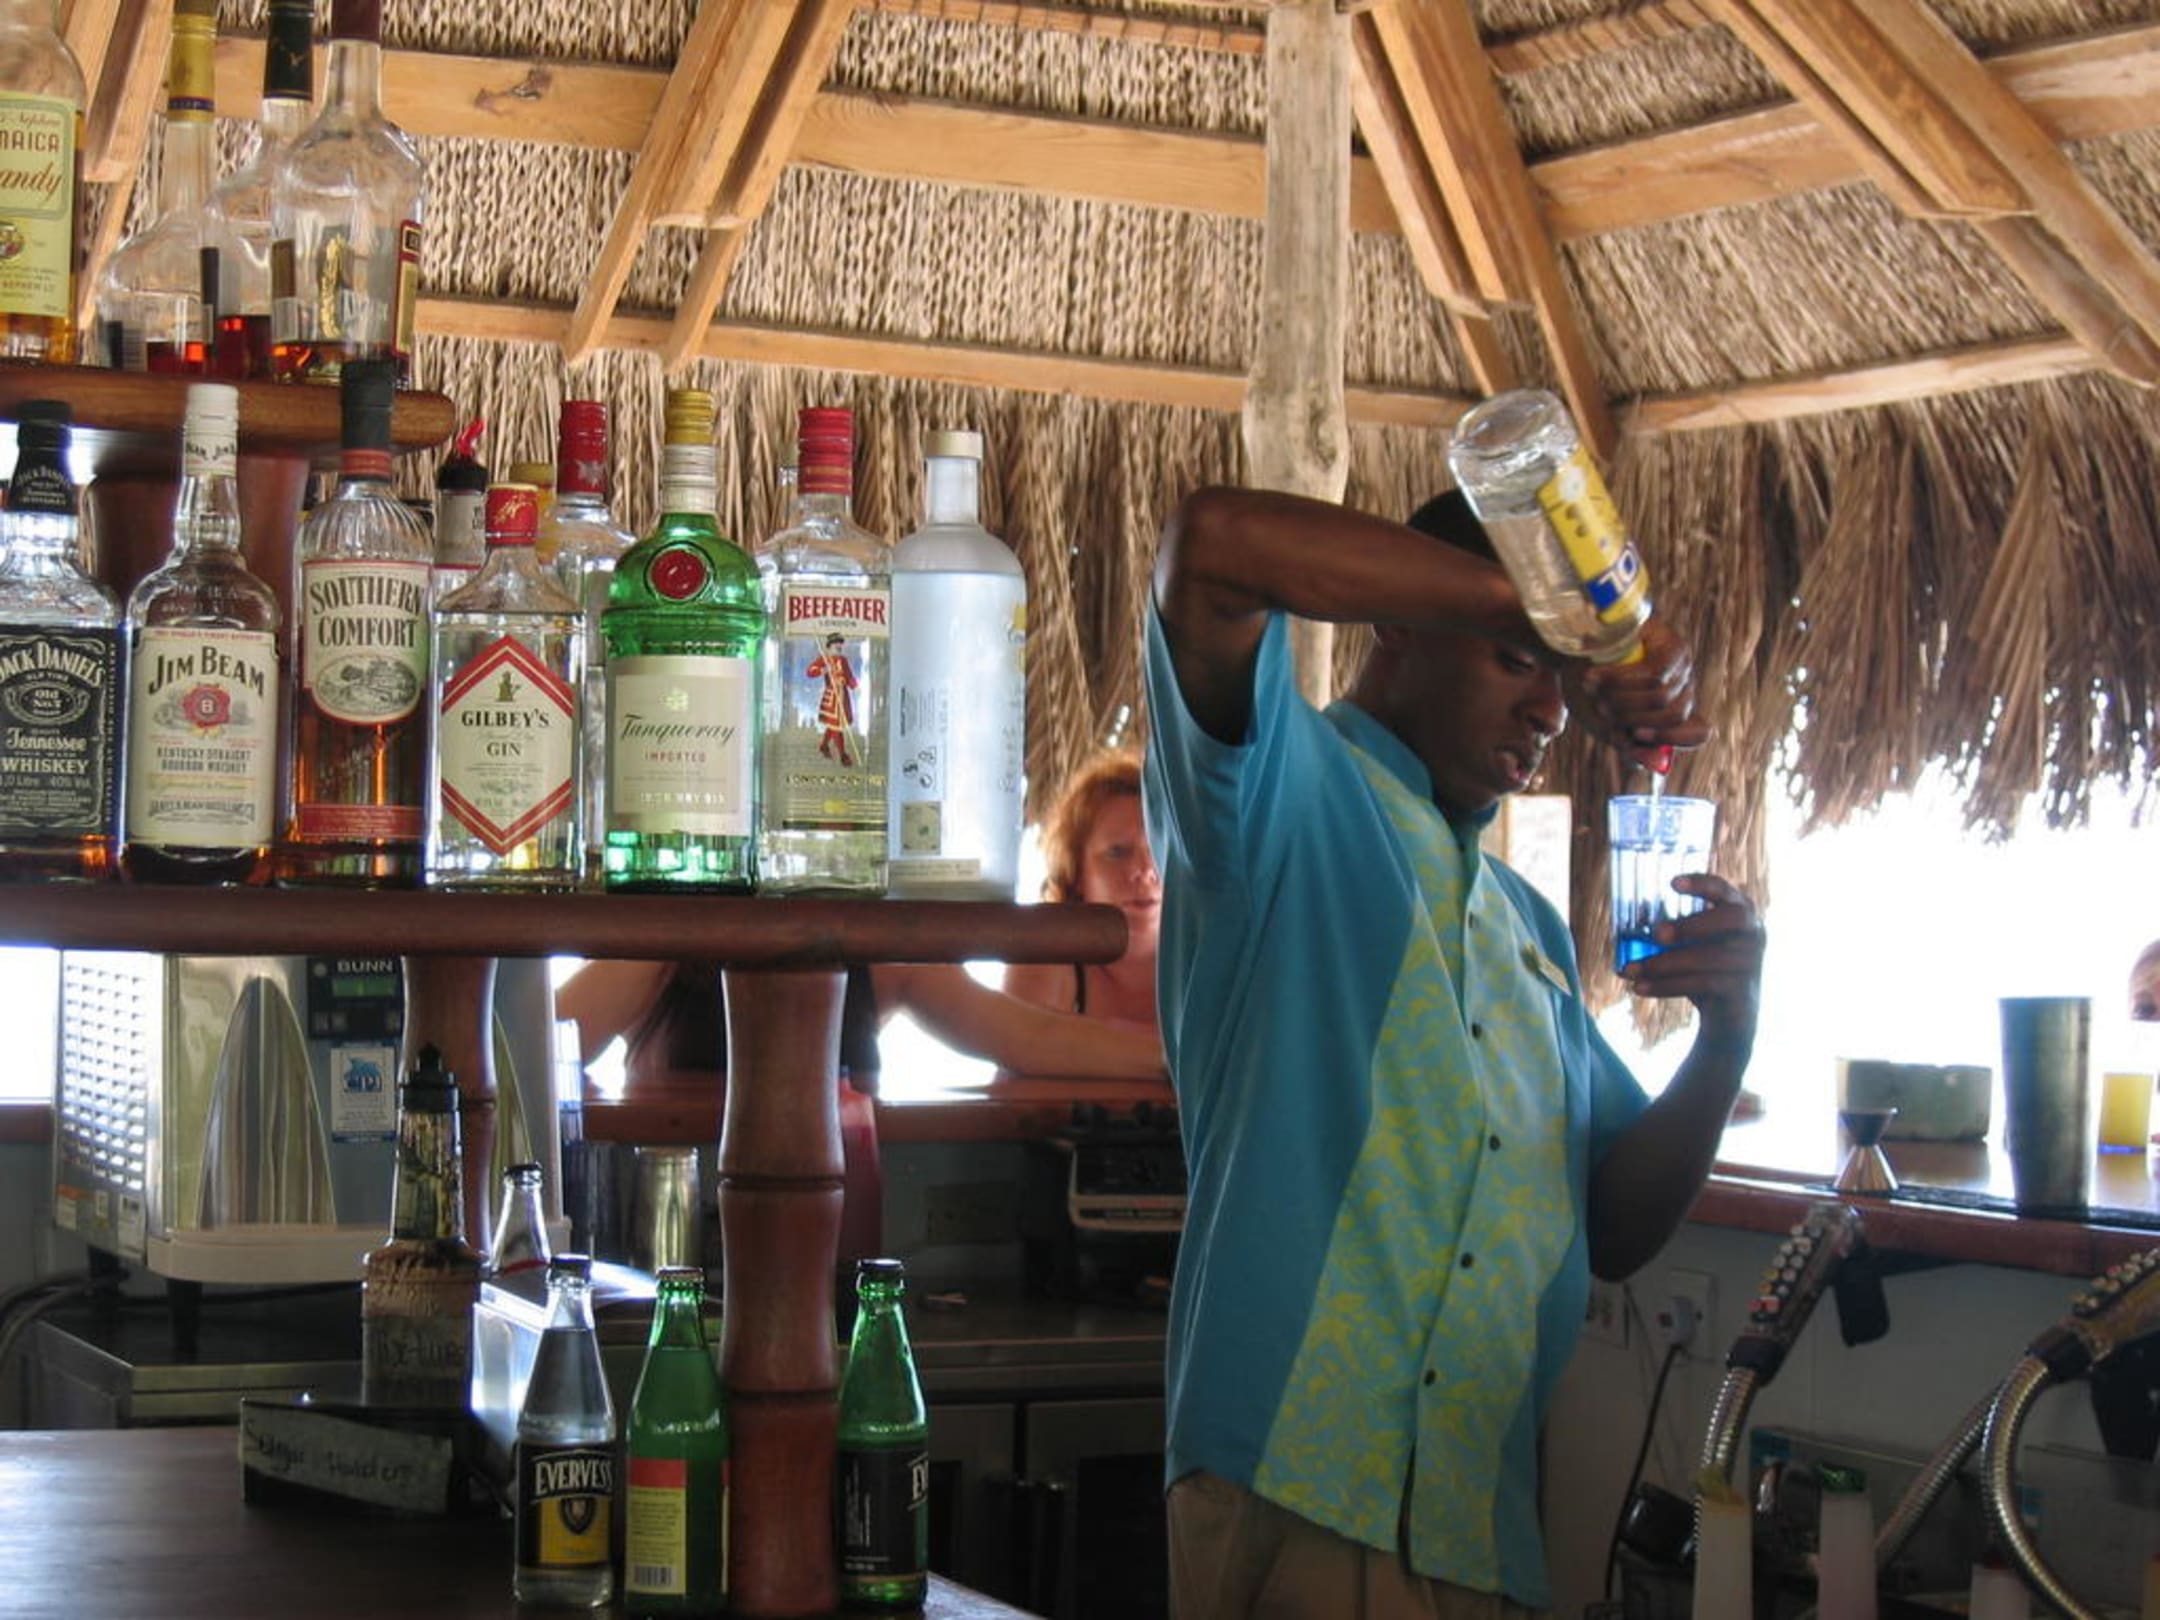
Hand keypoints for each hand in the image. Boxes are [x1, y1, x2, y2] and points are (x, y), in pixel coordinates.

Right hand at [1570, 619, 1711, 768]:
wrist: (1569, 649)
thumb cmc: (1588, 689)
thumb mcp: (1604, 724)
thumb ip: (1630, 746)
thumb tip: (1658, 766)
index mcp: (1672, 714)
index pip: (1698, 732)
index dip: (1674, 738)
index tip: (1638, 734)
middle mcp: (1682, 690)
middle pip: (1673, 716)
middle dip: (1629, 717)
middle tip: (1600, 707)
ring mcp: (1682, 667)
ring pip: (1661, 697)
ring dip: (1619, 697)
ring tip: (1593, 687)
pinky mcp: (1672, 646)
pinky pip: (1653, 675)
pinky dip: (1619, 679)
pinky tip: (1597, 675)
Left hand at [1617, 873, 1763, 1051]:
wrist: (1728, 1017)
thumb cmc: (1705, 970)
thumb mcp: (1689, 947)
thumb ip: (1668, 934)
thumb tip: (1627, 928)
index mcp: (1739, 912)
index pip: (1725, 890)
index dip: (1702, 883)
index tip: (1672, 883)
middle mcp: (1753, 933)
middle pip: (1732, 918)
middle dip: (1692, 924)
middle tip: (1657, 934)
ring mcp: (1752, 962)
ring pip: (1709, 958)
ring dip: (1664, 963)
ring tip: (1629, 969)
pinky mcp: (1743, 990)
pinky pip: (1703, 984)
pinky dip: (1667, 985)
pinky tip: (1640, 988)